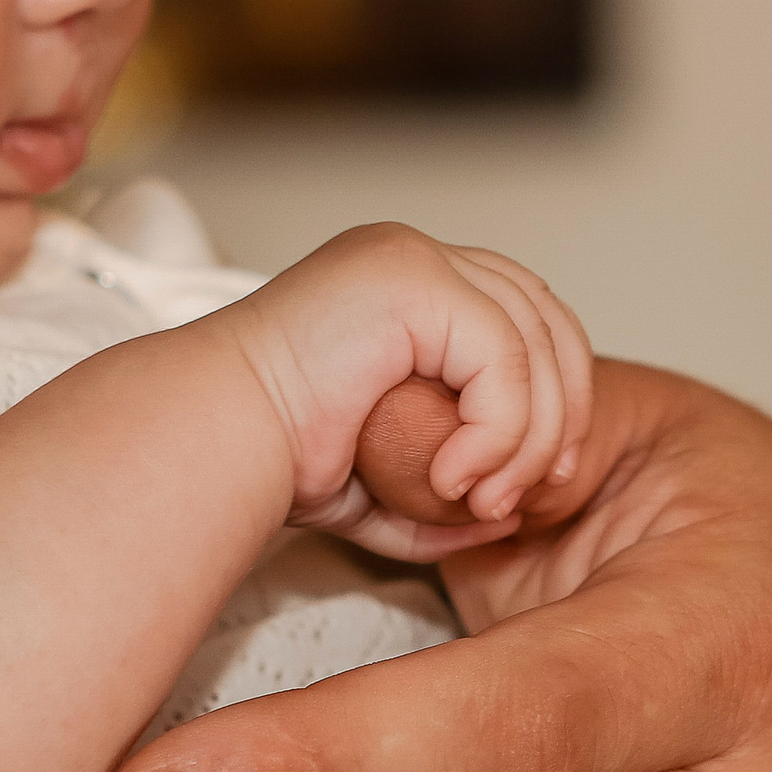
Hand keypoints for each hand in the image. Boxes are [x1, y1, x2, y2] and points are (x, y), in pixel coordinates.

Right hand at [218, 223, 595, 560]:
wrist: (211, 443)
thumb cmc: (271, 463)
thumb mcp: (381, 483)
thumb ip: (445, 492)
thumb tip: (508, 516)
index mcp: (404, 285)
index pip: (524, 319)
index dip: (554, 397)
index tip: (543, 480)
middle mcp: (411, 255)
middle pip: (545, 317)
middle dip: (561, 412)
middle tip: (538, 493)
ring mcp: (412, 257)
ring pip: (534, 340)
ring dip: (528, 437)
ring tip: (485, 502)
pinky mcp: (412, 279)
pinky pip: (502, 356)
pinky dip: (498, 429)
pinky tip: (452, 479)